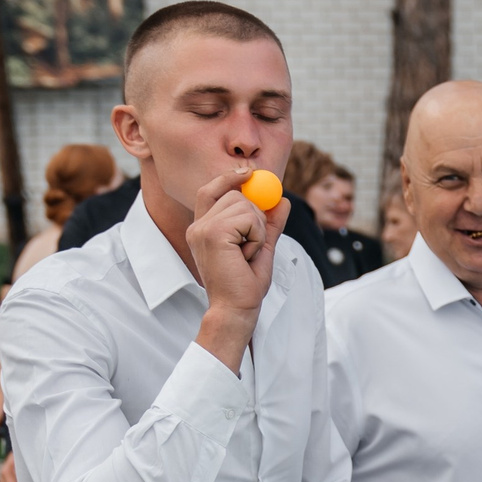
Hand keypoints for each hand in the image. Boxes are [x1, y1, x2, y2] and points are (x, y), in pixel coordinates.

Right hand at [187, 168, 285, 362]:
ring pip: (246, 206)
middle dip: (255, 216)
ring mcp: (203, 228)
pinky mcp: (213, 232)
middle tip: (251, 245)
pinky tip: (247, 256)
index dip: (229, 178)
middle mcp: (198, 226)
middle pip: (235, 195)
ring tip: (248, 254)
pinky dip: (258, 237)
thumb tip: (282, 201)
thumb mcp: (261, 248)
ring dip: (258, 230)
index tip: (249, 172)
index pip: (210, 191)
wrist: (235, 309)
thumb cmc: (244, 285)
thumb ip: (270, 225)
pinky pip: (249, 218)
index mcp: (202, 229)